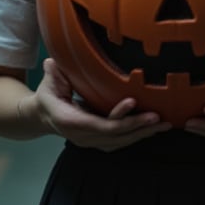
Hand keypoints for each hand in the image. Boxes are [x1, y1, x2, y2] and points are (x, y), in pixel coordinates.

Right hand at [34, 58, 171, 150]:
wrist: (42, 116)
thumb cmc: (47, 96)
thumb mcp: (48, 83)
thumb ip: (53, 74)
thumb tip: (52, 62)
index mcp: (71, 122)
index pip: (99, 124)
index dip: (118, 116)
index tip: (133, 101)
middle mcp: (82, 136)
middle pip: (115, 136)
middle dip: (139, 127)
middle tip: (160, 118)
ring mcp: (91, 142)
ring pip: (120, 142)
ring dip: (142, 134)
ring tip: (163, 125)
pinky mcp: (98, 142)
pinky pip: (120, 142)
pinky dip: (136, 136)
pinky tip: (152, 129)